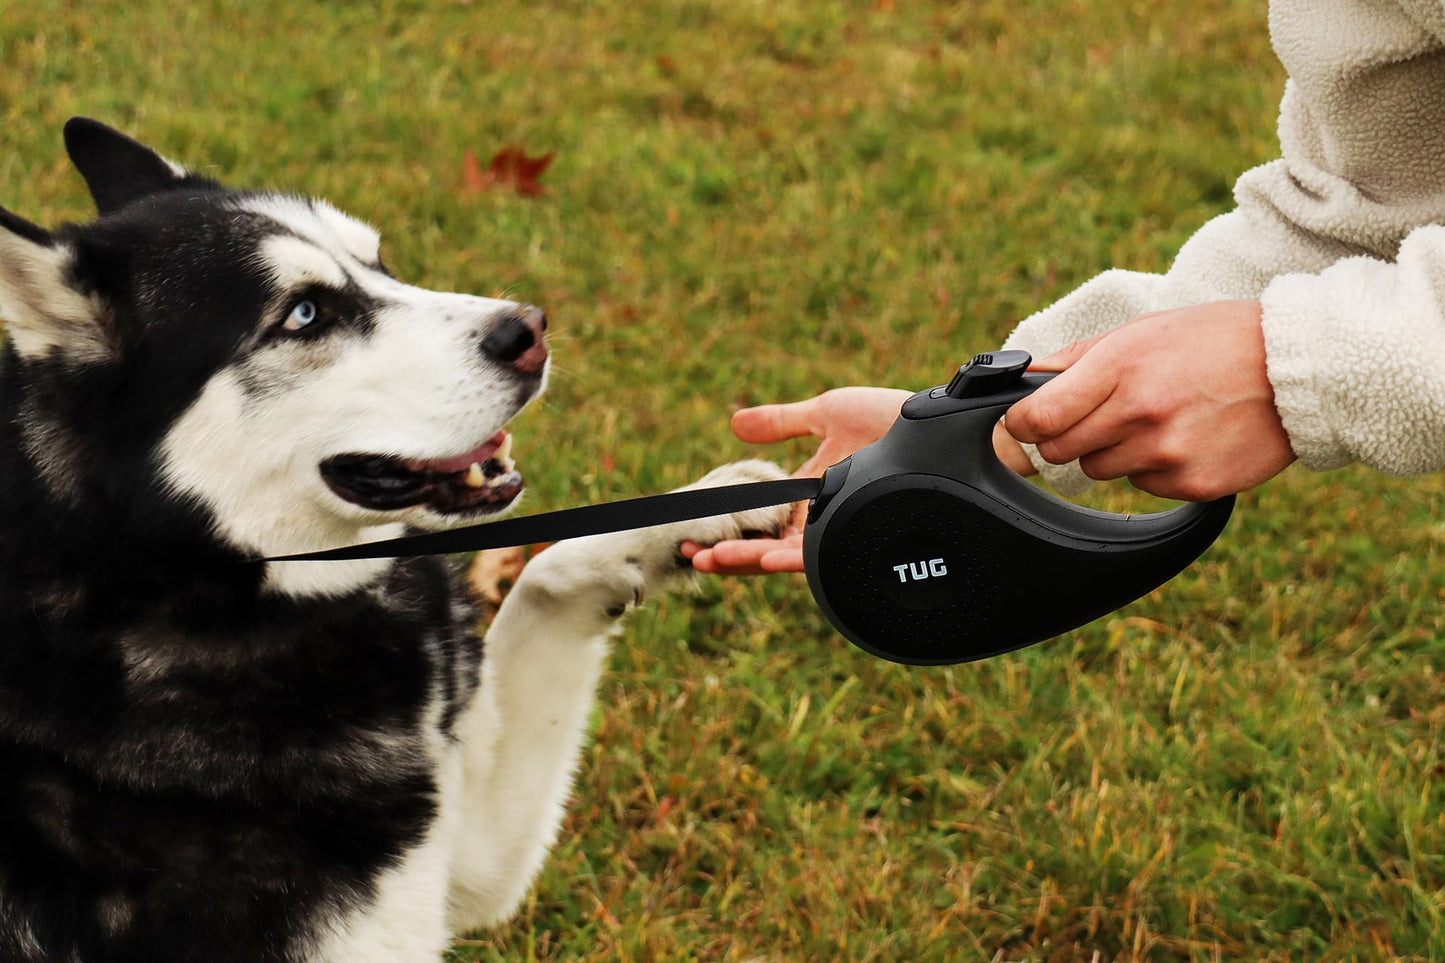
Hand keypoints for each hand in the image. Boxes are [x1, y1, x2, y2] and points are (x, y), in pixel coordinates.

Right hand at [684, 386, 1035, 574]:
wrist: (938, 430)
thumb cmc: (891, 420)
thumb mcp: (825, 414)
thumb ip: (782, 422)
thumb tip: (736, 422)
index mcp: (808, 495)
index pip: (755, 519)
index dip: (724, 526)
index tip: (692, 529)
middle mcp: (820, 519)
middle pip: (761, 545)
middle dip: (724, 552)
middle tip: (688, 554)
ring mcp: (837, 529)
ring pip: (782, 555)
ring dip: (745, 560)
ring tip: (710, 561)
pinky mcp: (857, 533)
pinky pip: (818, 554)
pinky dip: (787, 558)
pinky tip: (763, 558)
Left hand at [1004, 300, 1295, 499]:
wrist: (1298, 368)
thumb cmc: (1215, 341)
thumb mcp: (1142, 331)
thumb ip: (1077, 360)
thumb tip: (1026, 383)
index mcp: (1121, 366)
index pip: (1038, 417)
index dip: (1022, 422)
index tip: (1024, 420)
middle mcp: (1141, 412)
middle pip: (1060, 450)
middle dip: (1068, 434)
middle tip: (1101, 414)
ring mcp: (1167, 452)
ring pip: (1099, 470)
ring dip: (1113, 450)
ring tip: (1155, 419)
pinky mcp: (1192, 483)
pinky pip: (1142, 486)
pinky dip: (1153, 467)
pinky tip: (1185, 437)